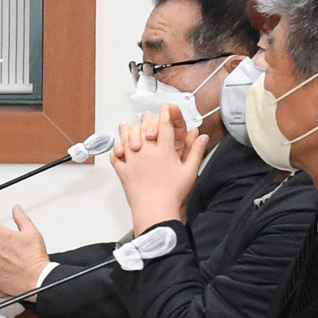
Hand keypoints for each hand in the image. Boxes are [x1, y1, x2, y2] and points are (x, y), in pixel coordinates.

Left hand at [110, 105, 210, 232]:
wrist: (155, 209)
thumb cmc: (172, 194)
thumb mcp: (190, 171)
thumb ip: (196, 152)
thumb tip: (201, 137)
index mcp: (164, 151)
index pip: (164, 125)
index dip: (166, 113)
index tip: (166, 108)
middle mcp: (146, 152)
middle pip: (143, 128)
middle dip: (146, 119)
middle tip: (147, 116)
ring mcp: (132, 160)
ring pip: (126, 139)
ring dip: (126, 130)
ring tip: (125, 124)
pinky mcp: (122, 171)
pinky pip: (116, 157)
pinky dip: (115, 150)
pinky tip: (117, 147)